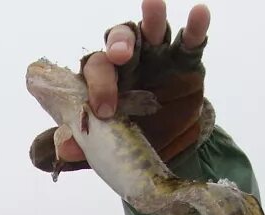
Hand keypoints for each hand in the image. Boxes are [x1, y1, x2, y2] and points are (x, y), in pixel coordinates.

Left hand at [62, 1, 209, 161]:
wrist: (169, 148)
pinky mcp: (185, 62)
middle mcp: (130, 61)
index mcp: (105, 79)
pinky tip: (199, 13)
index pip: (96, 68)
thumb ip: (83, 145)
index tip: (104, 110)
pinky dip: (195, 27)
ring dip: (152, 20)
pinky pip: (191, 41)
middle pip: (120, 39)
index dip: (98, 85)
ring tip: (153, 6)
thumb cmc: (130, 139)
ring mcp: (158, 58)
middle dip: (119, 42)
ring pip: (152, 31)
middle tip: (121, 54)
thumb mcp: (105, 147)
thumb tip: (65, 150)